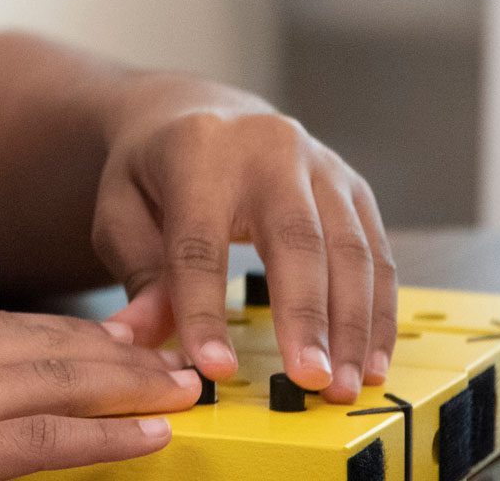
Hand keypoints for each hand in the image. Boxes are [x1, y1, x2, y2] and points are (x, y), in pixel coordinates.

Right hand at [0, 311, 198, 479]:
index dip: (60, 331)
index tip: (103, 335)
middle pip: (41, 343)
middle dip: (110, 347)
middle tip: (167, 347)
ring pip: (59, 380)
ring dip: (128, 381)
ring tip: (182, 383)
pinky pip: (48, 440)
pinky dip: (106, 433)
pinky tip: (149, 432)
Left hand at [91, 72, 396, 403]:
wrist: (199, 114)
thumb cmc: (154, 173)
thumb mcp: (121, 211)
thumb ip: (137, 273)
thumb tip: (139, 338)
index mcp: (198, 152)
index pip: (200, 240)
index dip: (205, 308)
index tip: (214, 370)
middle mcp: (269, 148)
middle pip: (295, 239)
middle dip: (306, 316)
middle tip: (310, 381)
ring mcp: (321, 164)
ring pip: (350, 249)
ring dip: (353, 325)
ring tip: (344, 386)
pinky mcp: (354, 186)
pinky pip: (378, 254)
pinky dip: (378, 312)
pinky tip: (369, 360)